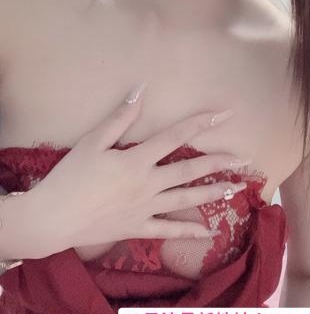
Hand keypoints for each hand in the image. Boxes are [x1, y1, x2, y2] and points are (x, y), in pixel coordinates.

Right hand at [25, 84, 247, 258]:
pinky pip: (167, 230)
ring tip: (236, 188)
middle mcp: (148, 184)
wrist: (54, 218)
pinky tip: (207, 232)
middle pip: (190, 170)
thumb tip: (141, 89)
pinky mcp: (138, 228)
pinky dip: (187, 231)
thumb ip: (120, 116)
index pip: (176, 136)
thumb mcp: (93, 141)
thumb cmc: (71, 176)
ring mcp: (145, 208)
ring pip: (185, 199)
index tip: (222, 113)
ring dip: (213, 193)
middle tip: (244, 158)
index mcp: (137, 160)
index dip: (200, 122)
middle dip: (219, 162)